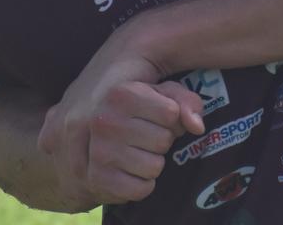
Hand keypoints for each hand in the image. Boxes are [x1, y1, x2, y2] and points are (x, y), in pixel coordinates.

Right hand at [39, 55, 203, 203]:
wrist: (85, 138)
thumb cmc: (134, 111)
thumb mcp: (159, 94)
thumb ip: (185, 100)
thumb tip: (197, 126)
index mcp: (121, 93)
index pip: (172, 113)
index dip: (171, 118)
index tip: (157, 117)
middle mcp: (105, 120)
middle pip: (164, 140)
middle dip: (162, 140)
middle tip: (145, 137)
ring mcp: (99, 151)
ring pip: (155, 166)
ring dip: (152, 162)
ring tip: (137, 152)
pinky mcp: (97, 179)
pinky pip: (142, 189)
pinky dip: (143, 184)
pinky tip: (131, 170)